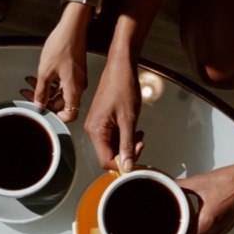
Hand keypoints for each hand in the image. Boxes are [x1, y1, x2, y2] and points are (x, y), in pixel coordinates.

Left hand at [22, 10, 89, 121]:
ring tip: (30, 83)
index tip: (44, 113)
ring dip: (45, 89)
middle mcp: (78, 86)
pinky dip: (51, 82)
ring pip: (60, 92)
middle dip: (44, 100)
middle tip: (29, 95)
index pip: (70, 115)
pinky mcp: (75, 71)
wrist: (72, 27)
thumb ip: (41, 91)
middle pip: (62, 104)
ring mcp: (77, 79)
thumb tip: (38, 104)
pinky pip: (62, 83)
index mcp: (74, 90)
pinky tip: (40, 76)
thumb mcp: (45, 71)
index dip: (56, 117)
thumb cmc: (63, 44)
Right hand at [84, 54, 143, 171]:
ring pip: (112, 146)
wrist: (120, 67)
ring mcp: (97, 125)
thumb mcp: (129, 119)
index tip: (137, 161)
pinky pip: (113, 137)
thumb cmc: (122, 86)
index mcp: (96, 130)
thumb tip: (128, 165)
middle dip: (127, 153)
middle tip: (141, 143)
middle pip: (109, 155)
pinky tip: (134, 129)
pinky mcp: (103, 121)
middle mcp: (93, 130)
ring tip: (139, 134)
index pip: (106, 160)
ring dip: (127, 145)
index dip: (123, 164)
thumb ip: (128, 144)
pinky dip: (125, 137)